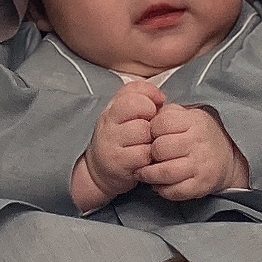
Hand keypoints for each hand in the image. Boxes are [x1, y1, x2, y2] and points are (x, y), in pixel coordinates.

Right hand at [71, 80, 164, 210]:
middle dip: (152, 121)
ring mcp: (110, 143)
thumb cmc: (121, 138)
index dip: (149, 100)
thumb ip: (143, 95)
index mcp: (112, 108)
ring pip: (143, 131)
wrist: (101, 169)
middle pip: (141, 109)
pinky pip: (143, 154)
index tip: (152, 110)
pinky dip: (149, 157)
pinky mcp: (117, 163)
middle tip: (150, 131)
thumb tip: (160, 97)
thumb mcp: (126, 112)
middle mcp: (108, 123)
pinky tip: (146, 159)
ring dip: (152, 140)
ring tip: (148, 145)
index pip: (133, 92)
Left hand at [144, 101, 248, 201]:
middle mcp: (198, 143)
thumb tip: (143, 120)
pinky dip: (161, 189)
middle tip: (147, 156)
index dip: (150, 130)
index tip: (151, 136)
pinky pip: (174, 191)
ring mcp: (201, 165)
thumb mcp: (186, 115)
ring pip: (164, 172)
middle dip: (149, 153)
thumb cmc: (197, 135)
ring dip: (148, 175)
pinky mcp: (201, 185)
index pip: (161, 124)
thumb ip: (165, 113)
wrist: (227, 157)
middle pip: (160, 148)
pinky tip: (158, 183)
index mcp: (194, 121)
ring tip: (143, 172)